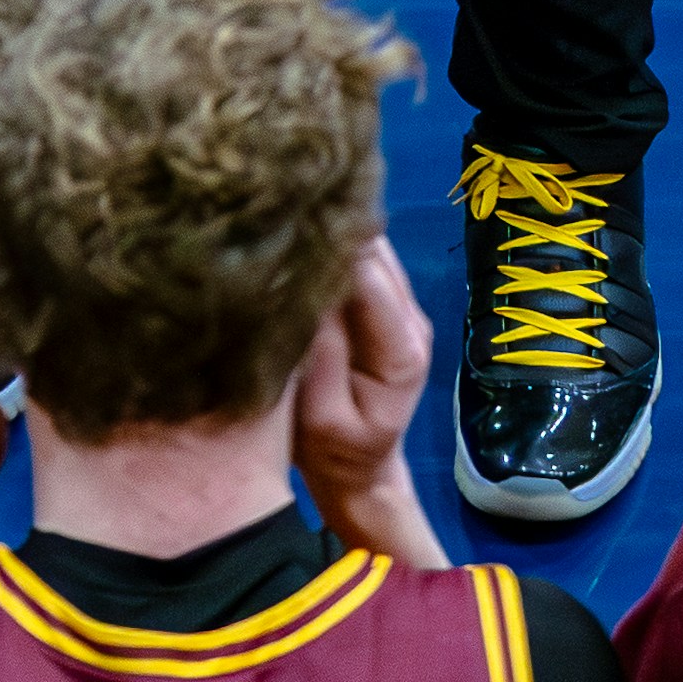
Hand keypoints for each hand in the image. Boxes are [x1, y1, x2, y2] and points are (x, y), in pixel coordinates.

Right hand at [287, 236, 444, 560]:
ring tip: (278, 218)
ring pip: (368, 248)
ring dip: (326, 233)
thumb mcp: (319, 415)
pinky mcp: (380, 303)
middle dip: (325, 229)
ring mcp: (400, 308)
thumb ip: (319, 353)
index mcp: (401, 349)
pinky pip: (357, 262)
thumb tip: (304, 288)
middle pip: (373, 252)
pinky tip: (292, 239)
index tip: (278, 224)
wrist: (357, 470)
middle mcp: (411, 319)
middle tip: (271, 211)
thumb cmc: (333, 451)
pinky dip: (326, 249)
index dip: (326, 246)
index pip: (367, 277)